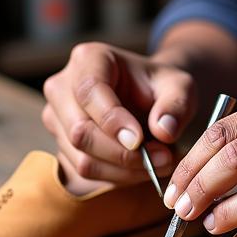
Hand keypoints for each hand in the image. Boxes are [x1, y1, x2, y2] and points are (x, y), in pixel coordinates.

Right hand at [42, 42, 196, 188]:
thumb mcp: (180, 87)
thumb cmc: (161, 87)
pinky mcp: (62, 146)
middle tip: (163, 157)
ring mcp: (57, 118)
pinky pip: (83, 173)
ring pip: (81, 159)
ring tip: (159, 162)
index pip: (89, 91)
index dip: (112, 120)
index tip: (140, 140)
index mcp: (89, 58)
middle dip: (123, 153)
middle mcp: (63, 87)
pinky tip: (141, 168)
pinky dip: (117, 177)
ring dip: (124, 170)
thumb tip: (163, 130)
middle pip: (80, 131)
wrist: (151, 99)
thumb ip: (176, 104)